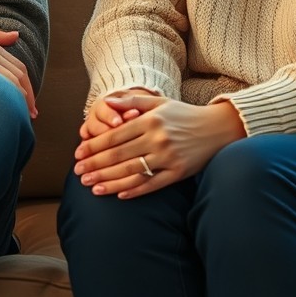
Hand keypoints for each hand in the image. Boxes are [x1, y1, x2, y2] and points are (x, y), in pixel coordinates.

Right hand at [0, 27, 36, 117]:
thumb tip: (16, 36)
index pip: (19, 69)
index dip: (28, 87)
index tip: (31, 104)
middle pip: (17, 79)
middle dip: (27, 99)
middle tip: (30, 116)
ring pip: (8, 87)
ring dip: (17, 104)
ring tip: (19, 120)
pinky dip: (0, 104)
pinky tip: (1, 116)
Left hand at [73, 95, 244, 197]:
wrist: (217, 128)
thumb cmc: (183, 115)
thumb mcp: (158, 102)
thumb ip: (132, 102)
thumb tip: (107, 102)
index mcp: (150, 121)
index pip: (114, 135)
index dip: (94, 145)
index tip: (78, 153)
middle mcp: (158, 139)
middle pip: (119, 155)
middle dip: (95, 164)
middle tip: (78, 172)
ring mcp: (168, 157)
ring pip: (132, 172)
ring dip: (108, 180)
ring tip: (91, 186)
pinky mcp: (178, 173)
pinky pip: (152, 184)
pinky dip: (134, 190)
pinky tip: (118, 194)